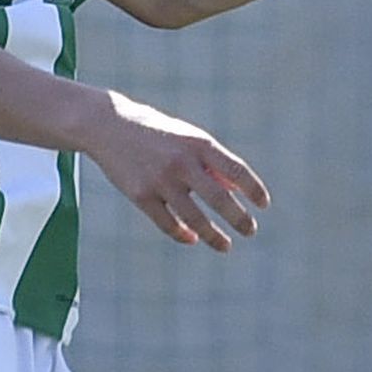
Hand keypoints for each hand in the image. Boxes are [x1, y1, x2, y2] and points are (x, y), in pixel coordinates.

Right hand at [88, 90, 270, 248]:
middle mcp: (182, 162)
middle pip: (219, 199)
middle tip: (250, 231)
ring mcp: (160, 180)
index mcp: (199, 143)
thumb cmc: (156, 132)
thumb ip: (211, 163)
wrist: (108, 125)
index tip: (263, 205)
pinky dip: (183, 234)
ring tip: (226, 246)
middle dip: (239, 219)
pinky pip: (168, 224)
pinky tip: (193, 238)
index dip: (253, 189)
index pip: (236, 170)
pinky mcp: (140, 195)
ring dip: (214, 236)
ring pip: (194, 219)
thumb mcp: (187, 138)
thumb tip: (237, 192)